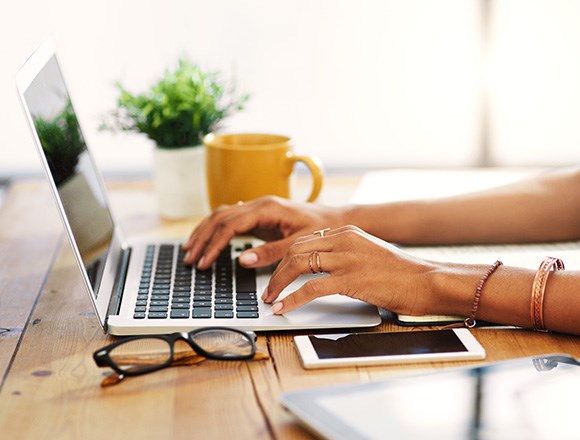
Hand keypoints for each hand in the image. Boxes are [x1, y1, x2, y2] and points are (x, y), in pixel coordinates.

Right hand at [182, 196, 345, 269]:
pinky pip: (231, 219)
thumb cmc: (322, 229)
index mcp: (267, 208)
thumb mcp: (299, 244)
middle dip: (202, 238)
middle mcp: (259, 204)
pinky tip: (208, 239)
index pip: (230, 224)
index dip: (214, 244)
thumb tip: (243, 260)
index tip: (204, 262)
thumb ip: (272, 252)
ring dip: (204, 232)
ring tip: (191, 250)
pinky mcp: (260, 216)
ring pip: (222, 215)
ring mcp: (258, 208)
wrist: (337, 220)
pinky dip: (216, 229)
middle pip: (220, 217)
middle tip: (190, 259)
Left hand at [262, 225, 437, 314]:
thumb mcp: (367, 253)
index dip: (283, 258)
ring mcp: (347, 258)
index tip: (275, 273)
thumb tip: (318, 269)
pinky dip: (292, 299)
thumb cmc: (399, 273)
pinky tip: (283, 308)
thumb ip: (344, 254)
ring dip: (278, 284)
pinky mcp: (351, 279)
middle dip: (276, 271)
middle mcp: (344, 240)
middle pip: (296, 250)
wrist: (426, 281)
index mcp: (346, 232)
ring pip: (298, 264)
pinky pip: (311, 288)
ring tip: (270, 299)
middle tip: (268, 289)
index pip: (304, 240)